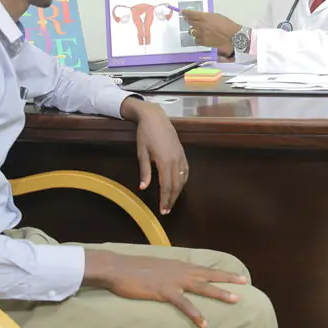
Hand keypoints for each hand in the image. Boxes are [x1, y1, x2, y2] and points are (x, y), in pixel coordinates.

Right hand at [84, 250, 246, 327]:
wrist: (118, 267)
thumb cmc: (133, 268)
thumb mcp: (155, 267)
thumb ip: (167, 271)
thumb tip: (173, 275)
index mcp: (178, 264)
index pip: (203, 268)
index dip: (219, 271)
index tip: (234, 273)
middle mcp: (180, 270)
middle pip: (208, 274)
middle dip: (227, 278)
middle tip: (244, 282)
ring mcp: (173, 281)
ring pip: (202, 287)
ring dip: (219, 293)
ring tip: (235, 300)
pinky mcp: (164, 291)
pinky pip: (183, 304)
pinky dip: (195, 313)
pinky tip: (204, 322)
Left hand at [120, 98, 186, 213]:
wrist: (155, 117)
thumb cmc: (145, 135)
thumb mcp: (142, 153)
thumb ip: (144, 171)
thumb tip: (143, 188)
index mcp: (164, 162)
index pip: (166, 186)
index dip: (165, 199)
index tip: (162, 210)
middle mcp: (175, 161)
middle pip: (176, 185)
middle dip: (172, 199)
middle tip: (167, 210)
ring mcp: (181, 156)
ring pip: (182, 179)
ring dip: (178, 192)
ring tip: (172, 201)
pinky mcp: (182, 152)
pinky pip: (186, 170)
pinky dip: (184, 180)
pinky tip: (180, 185)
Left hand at [181, 11, 240, 48]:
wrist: (232, 37)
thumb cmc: (227, 25)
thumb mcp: (217, 16)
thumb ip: (207, 17)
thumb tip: (200, 17)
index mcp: (204, 17)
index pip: (191, 14)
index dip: (185, 13)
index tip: (182, 12)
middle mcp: (201, 25)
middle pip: (189, 22)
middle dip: (189, 21)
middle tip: (189, 20)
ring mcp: (201, 34)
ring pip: (192, 32)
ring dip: (194, 30)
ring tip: (199, 30)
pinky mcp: (203, 42)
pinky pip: (196, 40)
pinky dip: (198, 38)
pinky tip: (202, 37)